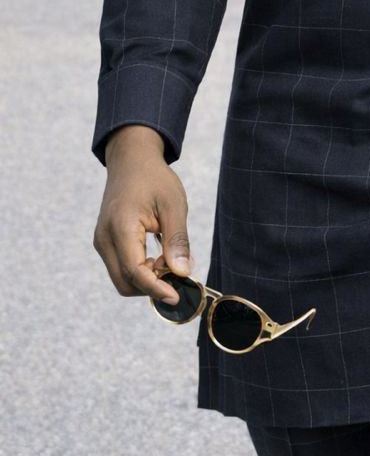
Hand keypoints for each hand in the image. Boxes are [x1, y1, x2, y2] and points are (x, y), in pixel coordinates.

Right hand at [93, 125, 192, 306]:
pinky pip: (120, 268)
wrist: (131, 160)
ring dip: (146, 280)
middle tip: (177, 271)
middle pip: (124, 283)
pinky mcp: (104, 242)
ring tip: (168, 259)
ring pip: (121, 279)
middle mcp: (104, 238)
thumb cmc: (154, 179)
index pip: (134, 272)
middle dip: (152, 286)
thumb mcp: (173, 205)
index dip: (156, 288)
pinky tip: (158, 257)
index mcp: (120, 227)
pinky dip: (139, 271)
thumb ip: (177, 240)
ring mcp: (101, 241)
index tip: (178, 294)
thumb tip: (182, 273)